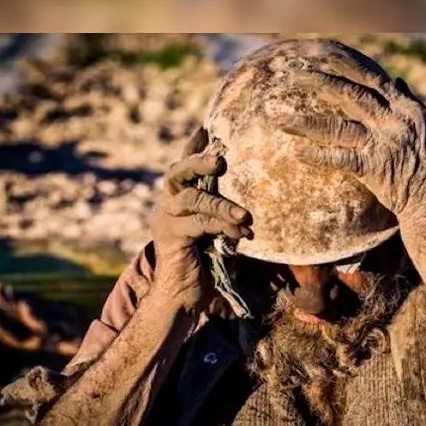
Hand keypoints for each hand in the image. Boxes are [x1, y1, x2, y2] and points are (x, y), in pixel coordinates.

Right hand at [149, 135, 252, 311]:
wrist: (183, 297)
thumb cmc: (206, 264)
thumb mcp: (218, 232)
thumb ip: (226, 213)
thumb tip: (259, 197)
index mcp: (176, 199)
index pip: (183, 166)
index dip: (193, 146)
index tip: (206, 127)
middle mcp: (166, 205)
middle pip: (177, 172)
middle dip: (197, 161)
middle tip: (219, 159)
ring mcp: (165, 220)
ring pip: (190, 199)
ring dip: (220, 204)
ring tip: (243, 215)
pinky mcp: (170, 237)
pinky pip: (198, 224)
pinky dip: (221, 227)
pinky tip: (239, 235)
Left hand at [278, 71, 425, 221]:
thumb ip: (409, 102)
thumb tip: (397, 80)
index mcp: (405, 106)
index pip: (370, 75)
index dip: (344, 62)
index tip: (322, 51)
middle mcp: (392, 119)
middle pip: (348, 92)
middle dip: (317, 81)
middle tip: (290, 74)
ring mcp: (382, 143)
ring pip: (337, 125)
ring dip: (305, 121)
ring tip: (278, 118)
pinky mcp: (374, 168)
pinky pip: (340, 158)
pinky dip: (317, 155)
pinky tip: (296, 152)